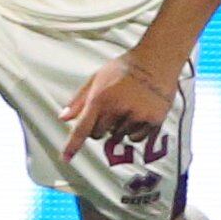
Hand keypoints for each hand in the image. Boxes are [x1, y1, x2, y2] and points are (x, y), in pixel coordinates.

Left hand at [60, 53, 178, 163]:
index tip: (65, 158)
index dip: (73, 145)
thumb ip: (79, 100)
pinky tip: (138, 114)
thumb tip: (63, 118)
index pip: (83, 127)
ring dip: (118, 128)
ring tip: (127, 107)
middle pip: (99, 134)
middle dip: (99, 127)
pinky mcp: (154, 120)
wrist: (157, 61)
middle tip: (109, 110)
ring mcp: (137, 116)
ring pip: (119, 137)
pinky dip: (134, 132)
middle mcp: (118, 109)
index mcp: (101, 98)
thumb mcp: (96, 78)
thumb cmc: (124, 68)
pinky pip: (136, 138)